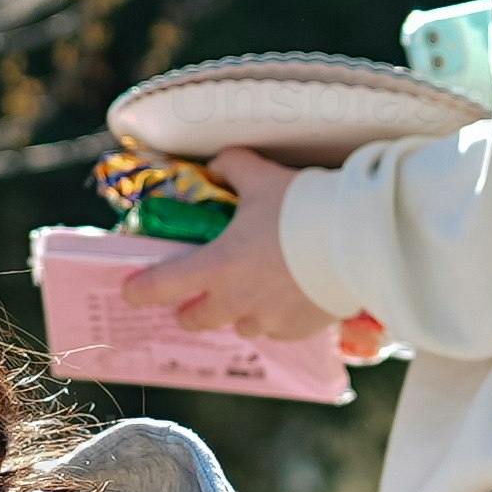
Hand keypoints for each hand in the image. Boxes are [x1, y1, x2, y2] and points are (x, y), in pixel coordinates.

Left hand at [153, 158, 380, 358]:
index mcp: (216, 266)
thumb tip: (221, 161)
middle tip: (195, 299)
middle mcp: (235, 301)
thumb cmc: (304, 208)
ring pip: (239, 325)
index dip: (140, 290)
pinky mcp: (298, 330)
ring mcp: (267, 320)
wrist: (360, 241)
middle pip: (195, 320)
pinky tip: (288, 298)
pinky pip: (276, 330)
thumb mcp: (263, 178)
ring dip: (238, 313)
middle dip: (190, 311)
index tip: (131, 292)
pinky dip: (275, 317)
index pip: (162, 286)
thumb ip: (234, 168)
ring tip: (254, 293)